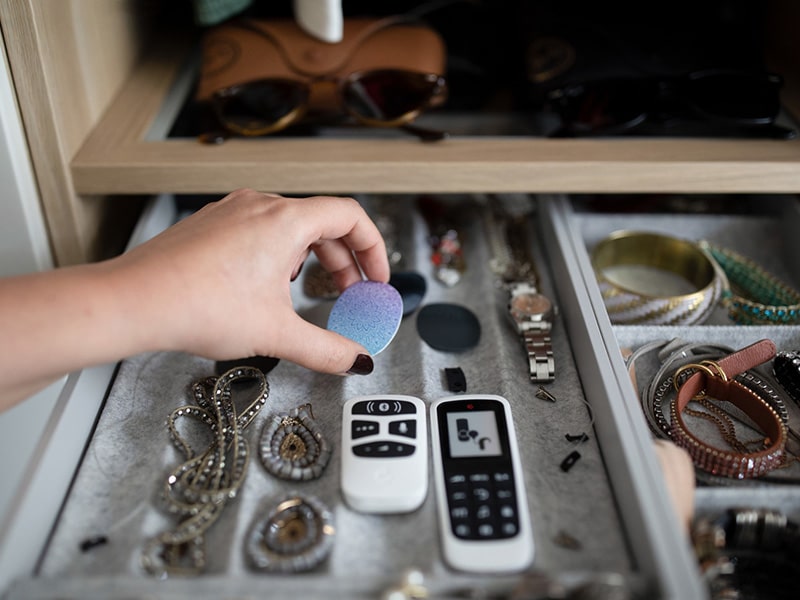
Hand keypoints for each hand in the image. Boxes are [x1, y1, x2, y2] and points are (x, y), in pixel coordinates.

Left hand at [113, 189, 389, 373]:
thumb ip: (328, 349)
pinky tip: (267, 286)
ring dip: (311, 256)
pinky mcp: (212, 224)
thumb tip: (355, 360)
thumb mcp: (277, 334)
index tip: (375, 278)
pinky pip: (261, 229)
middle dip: (344, 261)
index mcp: (285, 220)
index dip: (374, 249)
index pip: (351, 217)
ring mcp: (232, 211)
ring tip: (307, 291)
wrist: (134, 301)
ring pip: (291, 225)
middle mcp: (260, 205)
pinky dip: (280, 253)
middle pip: (323, 222)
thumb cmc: (197, 305)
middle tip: (349, 293)